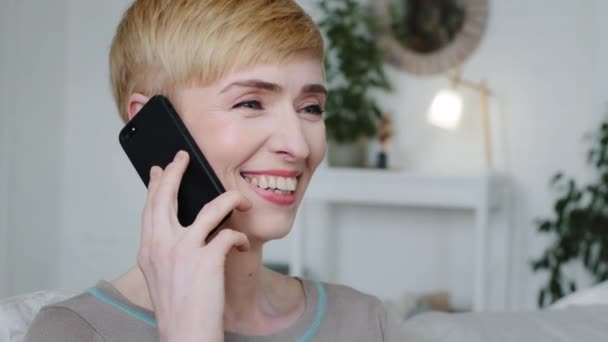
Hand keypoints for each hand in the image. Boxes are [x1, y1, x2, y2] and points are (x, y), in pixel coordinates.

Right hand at [137, 150, 251, 341]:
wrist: (185, 335)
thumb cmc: (177, 308)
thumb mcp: (160, 275)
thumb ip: (165, 249)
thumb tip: (180, 227)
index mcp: (148, 250)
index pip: (150, 208)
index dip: (155, 185)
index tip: (159, 170)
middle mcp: (160, 246)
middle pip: (166, 196)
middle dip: (175, 171)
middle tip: (184, 157)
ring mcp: (183, 251)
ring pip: (208, 209)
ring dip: (229, 200)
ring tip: (238, 198)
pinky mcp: (206, 259)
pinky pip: (228, 234)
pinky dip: (238, 237)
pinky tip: (239, 244)